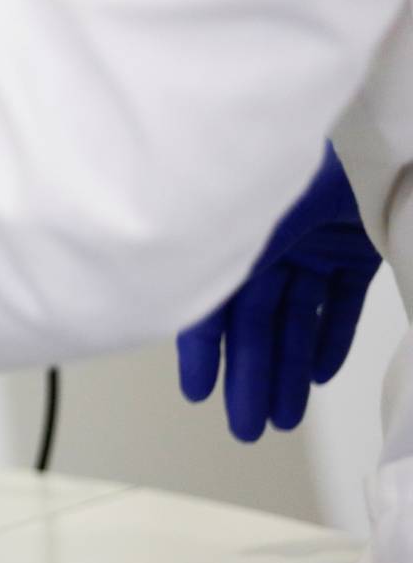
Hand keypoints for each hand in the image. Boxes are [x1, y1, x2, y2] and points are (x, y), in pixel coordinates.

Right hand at [177, 144, 379, 440]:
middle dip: (251, 377)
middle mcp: (269, 241)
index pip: (211, 303)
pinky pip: (342, 301)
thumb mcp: (249, 220)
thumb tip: (186, 310)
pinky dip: (333, 337)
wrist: (376, 134)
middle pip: (256, 322)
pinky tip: (322, 376)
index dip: (204, 351)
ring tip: (283, 419)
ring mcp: (313, 243)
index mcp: (234, 232)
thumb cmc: (304, 163)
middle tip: (247, 428)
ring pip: (297, 319)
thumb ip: (223, 265)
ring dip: (290, 369)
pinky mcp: (357, 246)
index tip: (199, 393)